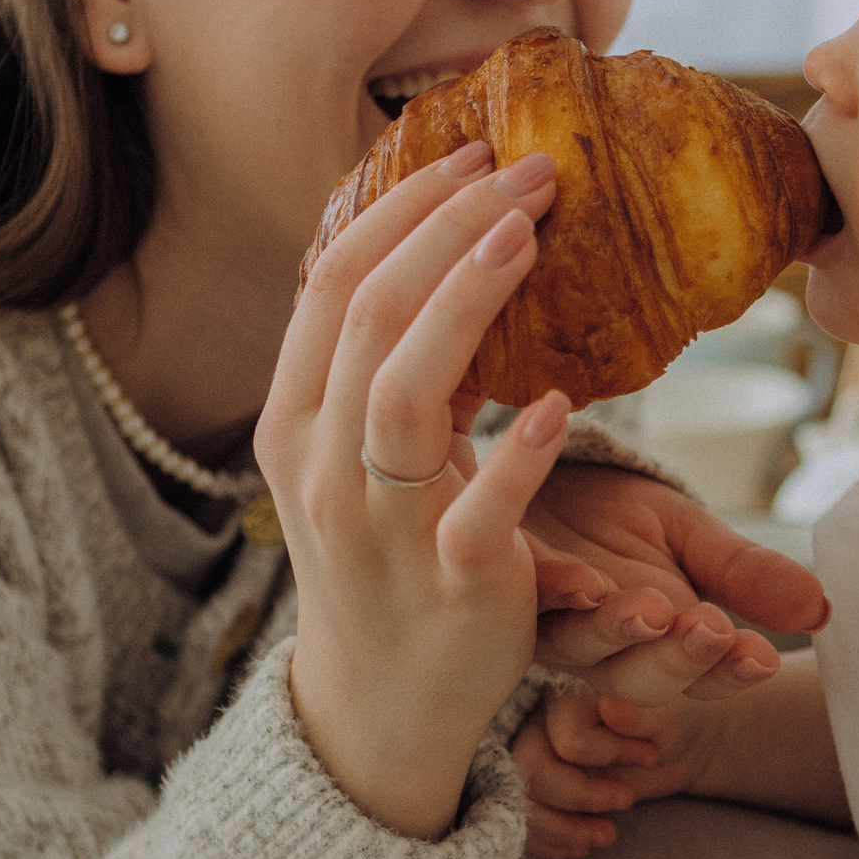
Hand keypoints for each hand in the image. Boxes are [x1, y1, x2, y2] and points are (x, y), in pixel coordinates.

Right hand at [258, 142, 614, 839]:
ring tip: (530, 237)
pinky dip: (520, 456)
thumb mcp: (357, 457)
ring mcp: (381, 529)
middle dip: (448, 226)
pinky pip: (481, 512)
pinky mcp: (452, 587)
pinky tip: (566, 407)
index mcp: (291, 419)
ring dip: (467, 304)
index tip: (471, 152)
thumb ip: (384, 369)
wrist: (382, 706)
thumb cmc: (385, 560)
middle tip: (533, 172)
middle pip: (370, 316)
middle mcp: (320, 466)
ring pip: (404, 397)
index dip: (399, 206)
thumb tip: (442, 254)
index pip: (330, 282)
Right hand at [516, 687, 727, 858]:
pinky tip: (581, 848)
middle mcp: (541, 724)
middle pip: (532, 769)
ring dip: (562, 828)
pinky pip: (523, 821)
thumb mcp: (665, 718)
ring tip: (608, 836)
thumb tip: (612, 709)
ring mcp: (535, 759)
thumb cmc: (670, 725)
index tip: (650, 756)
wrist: (669, 749)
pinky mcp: (538, 790)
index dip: (608, 756)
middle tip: (627, 801)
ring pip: (522, 798)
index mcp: (569, 697)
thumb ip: (639, 715)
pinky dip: (550, 842)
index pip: (568, 738)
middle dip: (580, 797)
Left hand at [523, 463, 828, 706]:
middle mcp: (600, 647)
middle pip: (640, 679)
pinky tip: (584, 582)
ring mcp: (548, 618)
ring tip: (653, 611)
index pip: (701, 675)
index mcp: (657, 645)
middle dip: (680, 658)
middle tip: (714, 631)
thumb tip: (822, 610)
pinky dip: (557, 588)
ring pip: (582, 644)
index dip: (729, 672)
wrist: (535, 473)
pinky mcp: (504, 574)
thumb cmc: (614, 517)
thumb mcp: (692, 539)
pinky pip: (529, 593)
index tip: (761, 658)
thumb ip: (746, 575)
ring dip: (618, 631)